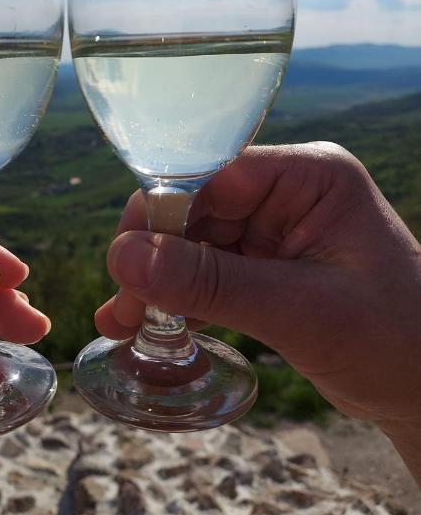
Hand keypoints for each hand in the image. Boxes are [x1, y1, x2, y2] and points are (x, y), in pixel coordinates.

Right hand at [97, 143, 420, 480]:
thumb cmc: (394, 342)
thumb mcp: (299, 311)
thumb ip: (210, 283)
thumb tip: (124, 258)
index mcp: (309, 176)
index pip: (213, 173)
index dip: (161, 209)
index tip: (122, 255)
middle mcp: (287, 193)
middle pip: (196, 208)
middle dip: (154, 256)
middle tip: (122, 306)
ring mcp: (275, 230)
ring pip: (194, 243)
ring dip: (158, 282)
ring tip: (123, 324)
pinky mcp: (266, 266)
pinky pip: (209, 272)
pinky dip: (180, 298)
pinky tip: (149, 325)